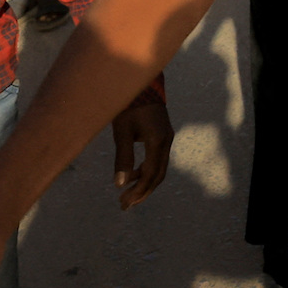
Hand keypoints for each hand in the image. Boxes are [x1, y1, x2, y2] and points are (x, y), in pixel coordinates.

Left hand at [111, 89, 172, 207]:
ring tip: (127, 193)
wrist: (143, 83)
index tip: (124, 203)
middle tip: (125, 205)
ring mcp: (166, 137)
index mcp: (158, 142)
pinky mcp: (163, 134)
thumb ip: (123, 158)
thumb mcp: (122, 131)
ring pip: (159, 168)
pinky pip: (158, 159)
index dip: (138, 191)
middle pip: (158, 175)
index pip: (150, 175)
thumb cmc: (129, 105)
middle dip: (142, 192)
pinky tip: (133, 174)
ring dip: (144, 183)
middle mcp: (166, 141)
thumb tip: (120, 184)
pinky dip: (146, 170)